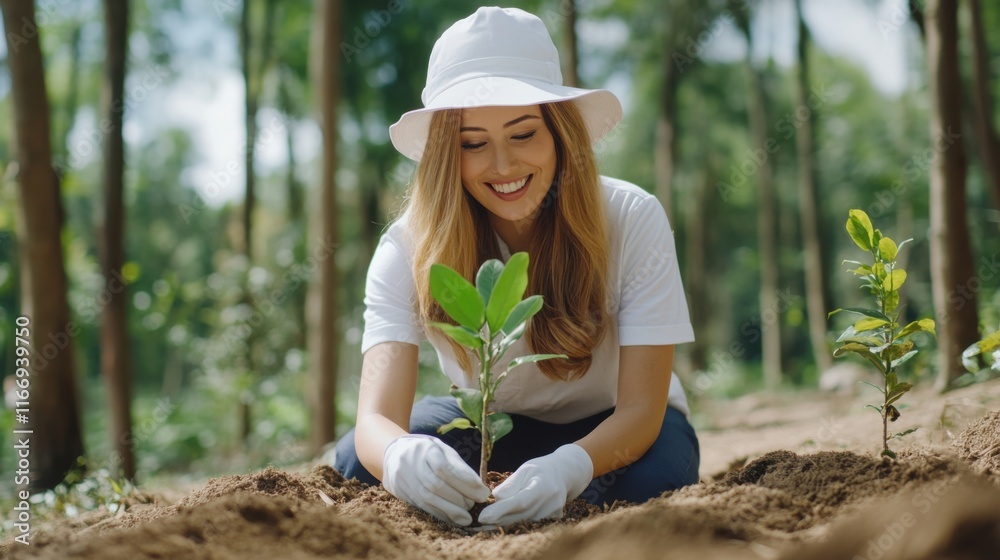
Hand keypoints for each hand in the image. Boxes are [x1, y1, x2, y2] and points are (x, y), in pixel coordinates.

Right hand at [382, 434, 489, 525]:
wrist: (395, 453)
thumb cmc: (428, 452)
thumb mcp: (444, 451)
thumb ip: (460, 467)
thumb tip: (479, 487)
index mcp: (425, 448)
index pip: (445, 466)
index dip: (464, 480)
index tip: (482, 491)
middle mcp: (411, 462)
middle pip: (435, 484)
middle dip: (459, 498)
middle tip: (475, 504)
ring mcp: (403, 478)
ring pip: (427, 498)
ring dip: (450, 510)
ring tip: (466, 516)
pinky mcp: (400, 492)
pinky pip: (421, 506)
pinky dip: (439, 514)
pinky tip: (452, 518)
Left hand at [478, 444, 592, 525]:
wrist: (564, 473)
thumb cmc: (541, 469)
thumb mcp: (525, 469)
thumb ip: (510, 485)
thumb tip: (495, 499)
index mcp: (543, 486)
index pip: (519, 502)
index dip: (500, 511)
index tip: (482, 517)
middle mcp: (551, 502)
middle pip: (520, 517)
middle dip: (496, 521)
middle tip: (476, 525)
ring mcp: (554, 514)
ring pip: (523, 524)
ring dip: (503, 526)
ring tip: (484, 527)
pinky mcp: (553, 521)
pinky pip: (530, 525)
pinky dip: (515, 525)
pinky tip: (501, 525)